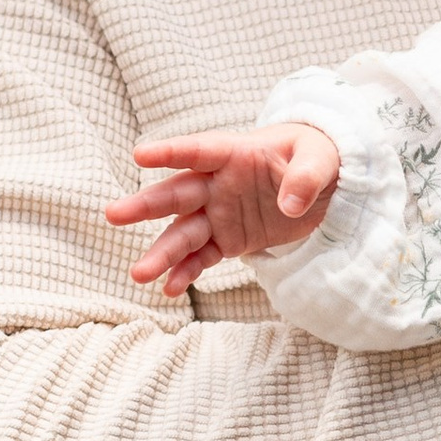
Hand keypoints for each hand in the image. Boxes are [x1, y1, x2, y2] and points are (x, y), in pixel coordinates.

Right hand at [107, 125, 342, 297]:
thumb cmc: (319, 158)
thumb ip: (307, 176)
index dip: (171, 151)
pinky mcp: (228, 240)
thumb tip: (291, 204)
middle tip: (114, 214)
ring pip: (183, 232)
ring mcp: (219, 213)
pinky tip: (169, 290)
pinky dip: (185, 273)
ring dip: (161, 252)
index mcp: (236, 153)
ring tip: (138, 273)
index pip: (200, 150)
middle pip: (178, 193)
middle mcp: (219, 183)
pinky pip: (202, 257)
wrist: (326, 184)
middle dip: (146, 204)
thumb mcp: (323, 158)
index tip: (139, 154)